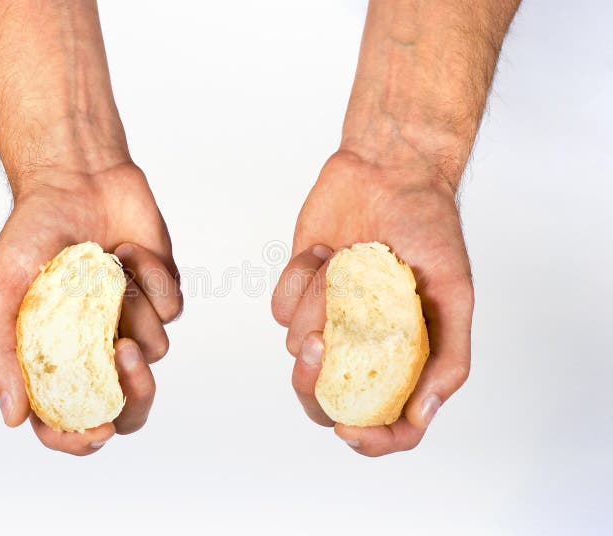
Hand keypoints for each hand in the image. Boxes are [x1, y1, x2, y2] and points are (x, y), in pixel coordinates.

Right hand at [0, 163, 181, 454]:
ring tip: (109, 269)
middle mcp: (98, 348)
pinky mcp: (162, 294)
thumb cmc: (31, 233)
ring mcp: (134, 322)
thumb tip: (13, 418)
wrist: (76, 179)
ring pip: (156, 351)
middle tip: (123, 354)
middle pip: (129, 406)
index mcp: (56, 358)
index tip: (94, 429)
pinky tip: (127, 249)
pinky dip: (150, 278)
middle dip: (134, 394)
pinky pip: (172, 307)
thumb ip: (0, 355)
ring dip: (134, 311)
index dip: (80, 437)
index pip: (68, 421)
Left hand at [272, 150, 473, 456]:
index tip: (349, 428)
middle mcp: (363, 347)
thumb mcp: (454, 291)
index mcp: (406, 358)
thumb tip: (422, 414)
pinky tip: (325, 251)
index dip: (370, 439)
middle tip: (318, 343)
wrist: (385, 172)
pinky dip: (299, 278)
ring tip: (347, 259)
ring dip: (318, 303)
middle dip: (312, 384)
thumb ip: (448, 358)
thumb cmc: (429, 226)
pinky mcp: (299, 292)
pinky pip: (281, 308)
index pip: (389, 424)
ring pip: (297, 347)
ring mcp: (327, 320)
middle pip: (326, 401)